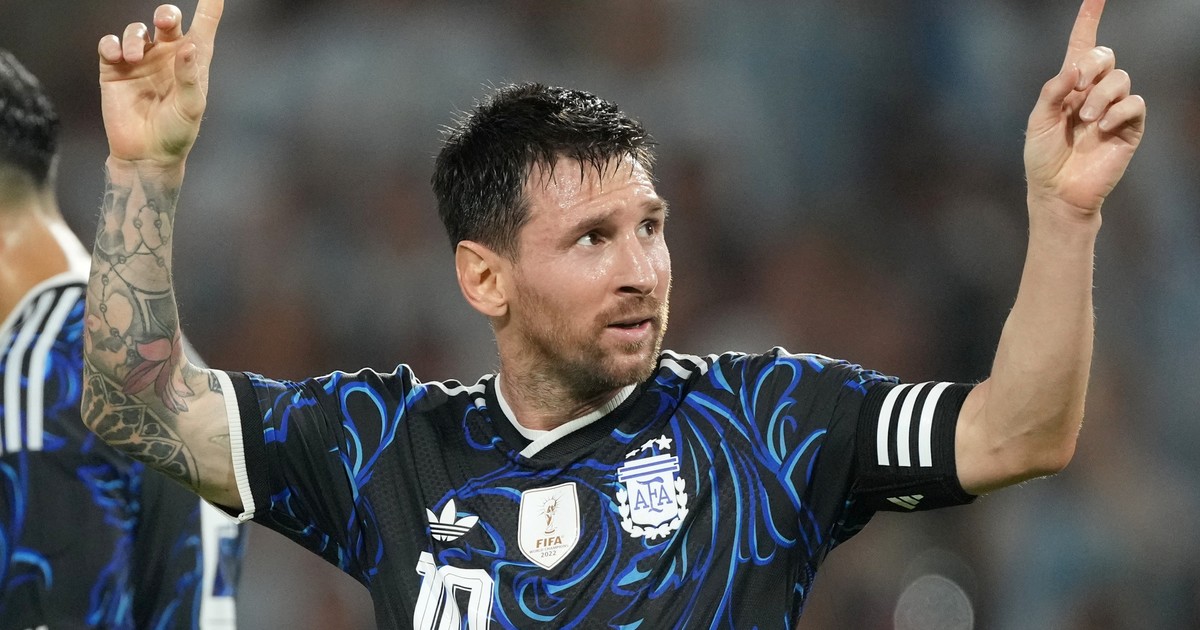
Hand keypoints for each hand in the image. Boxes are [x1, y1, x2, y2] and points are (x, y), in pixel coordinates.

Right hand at [98, 0, 223, 166]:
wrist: (146, 154)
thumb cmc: (177, 133)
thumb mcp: (190, 107)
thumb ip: (189, 77)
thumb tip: (188, 46)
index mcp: (192, 62)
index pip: (203, 28)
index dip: (209, 8)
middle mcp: (167, 57)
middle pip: (167, 21)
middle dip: (166, 14)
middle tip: (165, 22)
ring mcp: (140, 61)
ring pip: (136, 31)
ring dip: (134, 37)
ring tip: (134, 56)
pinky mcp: (115, 70)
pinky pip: (110, 45)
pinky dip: (112, 45)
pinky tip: (117, 56)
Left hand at [1024, 0, 1145, 218]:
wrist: (1056, 191)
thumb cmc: (1042, 157)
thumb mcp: (1038, 119)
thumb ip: (1053, 90)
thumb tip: (1075, 67)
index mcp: (1069, 86)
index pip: (1082, 45)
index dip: (1090, 18)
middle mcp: (1093, 93)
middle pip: (1105, 56)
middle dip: (1093, 65)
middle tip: (1077, 88)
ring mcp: (1113, 109)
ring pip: (1121, 79)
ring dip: (1100, 96)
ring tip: (1086, 120)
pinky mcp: (1129, 128)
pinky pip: (1134, 105)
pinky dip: (1117, 112)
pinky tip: (1101, 127)